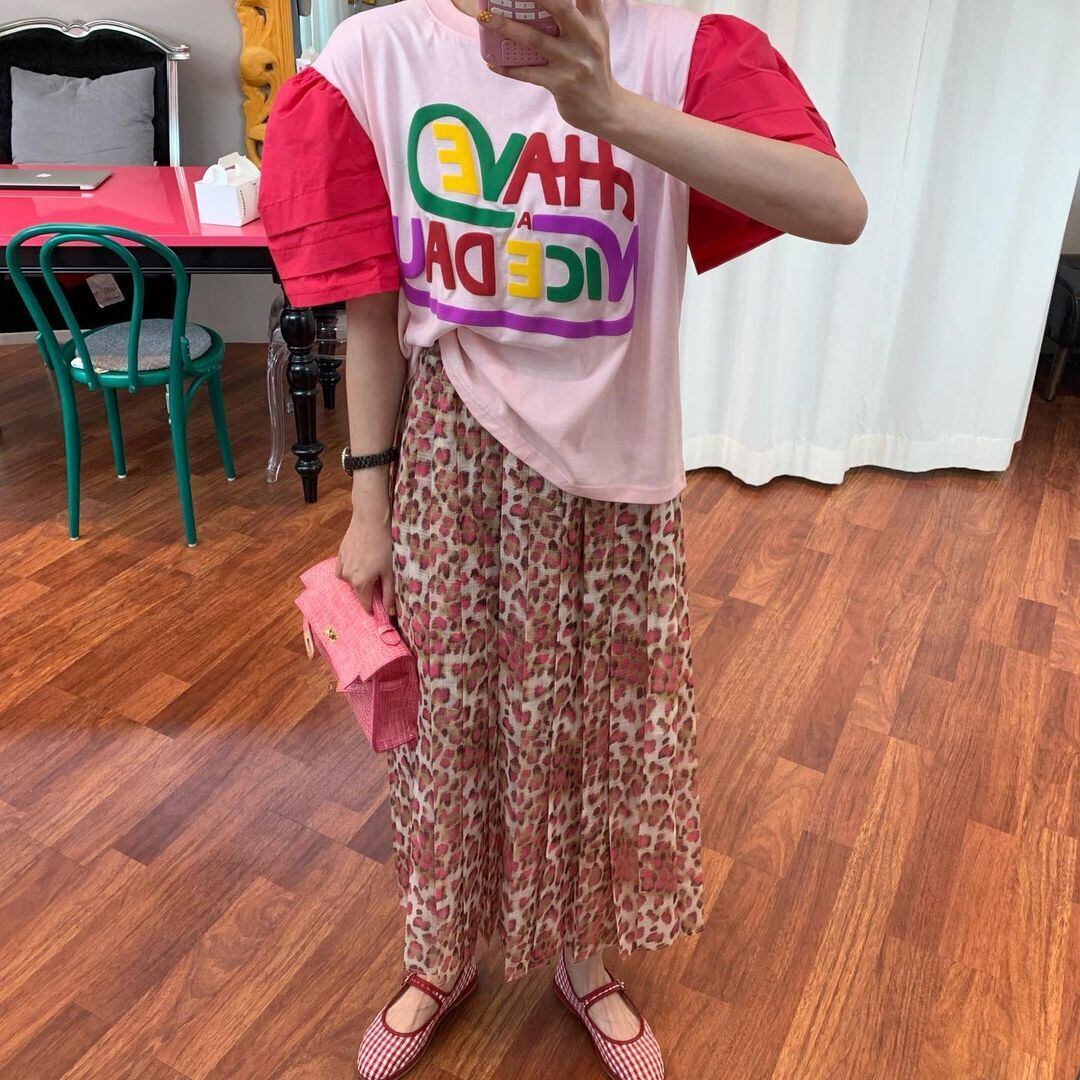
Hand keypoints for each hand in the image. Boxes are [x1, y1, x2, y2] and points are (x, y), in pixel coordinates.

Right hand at [337, 489, 395, 617]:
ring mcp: (341, 566)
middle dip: (368, 591)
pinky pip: (344, 569)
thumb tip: (389, 611)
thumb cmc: (383, 545)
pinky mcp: (340, 555)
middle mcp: (347, 577)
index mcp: (360, 583)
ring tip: (372, 567)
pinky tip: (361, 561)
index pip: (365, 604)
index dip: (373, 608)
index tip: (380, 608)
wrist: (369, 520)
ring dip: (359, 579)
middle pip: (358, 592)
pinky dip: (352, 570)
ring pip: (351, 580)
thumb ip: (388, 593)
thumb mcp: (389, 571)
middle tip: (380, 581)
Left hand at [481, 0, 625, 133]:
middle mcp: (586, 39)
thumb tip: (548, 1)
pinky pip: (528, 74)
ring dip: (506, 27)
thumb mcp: (595, 35)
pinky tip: (492, 62)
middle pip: (561, 7)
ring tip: (483, 19)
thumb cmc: (593, 66)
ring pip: (536, 40)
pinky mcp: (561, 85)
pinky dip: (508, 68)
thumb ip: (581, 11)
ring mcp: (573, 63)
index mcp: (594, 22)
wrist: (605, 109)